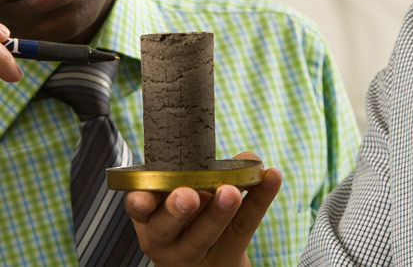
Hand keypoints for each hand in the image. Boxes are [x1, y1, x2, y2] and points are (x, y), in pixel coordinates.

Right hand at [124, 152, 282, 266]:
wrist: (204, 263)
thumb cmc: (185, 219)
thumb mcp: (174, 201)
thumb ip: (193, 173)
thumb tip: (245, 157)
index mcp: (148, 218)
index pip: (140, 211)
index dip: (140, 203)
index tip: (143, 197)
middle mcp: (165, 240)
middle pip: (168, 228)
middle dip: (177, 211)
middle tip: (190, 195)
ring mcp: (195, 253)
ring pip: (204, 235)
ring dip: (218, 213)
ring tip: (231, 192)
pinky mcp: (227, 256)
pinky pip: (244, 226)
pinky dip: (260, 199)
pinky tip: (272, 177)